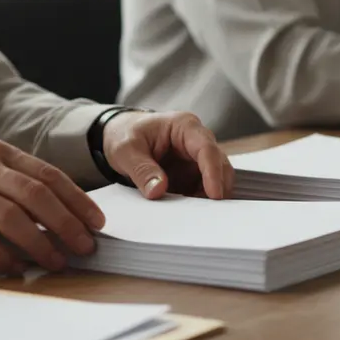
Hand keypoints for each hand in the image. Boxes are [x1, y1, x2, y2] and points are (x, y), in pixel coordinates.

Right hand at [0, 141, 105, 274]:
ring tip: (57, 262)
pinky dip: (1, 256)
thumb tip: (64, 215)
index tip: (97, 223)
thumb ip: (15, 183)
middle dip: (67, 224)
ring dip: (39, 243)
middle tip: (85, 247)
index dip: (78, 200)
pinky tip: (16, 268)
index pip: (48, 175)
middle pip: (35, 195)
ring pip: (10, 217)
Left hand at [102, 111, 233, 199]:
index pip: (206, 149)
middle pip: (219, 163)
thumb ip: (142, 170)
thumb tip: (157, 190)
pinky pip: (203, 188)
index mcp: (184, 126)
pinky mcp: (192, 173)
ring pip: (216, 177)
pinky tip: (187, 211)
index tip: (214, 195)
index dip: (213, 172)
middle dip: (217, 187)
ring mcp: (196, 158)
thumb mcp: (126, 151)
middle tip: (208, 212)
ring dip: (208, 196)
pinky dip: (199, 200)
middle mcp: (196, 140)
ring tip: (194, 213)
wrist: (119, 135)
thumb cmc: (124, 134)